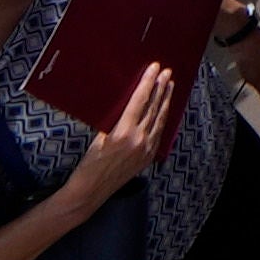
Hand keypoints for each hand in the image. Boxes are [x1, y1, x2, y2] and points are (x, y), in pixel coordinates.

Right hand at [81, 59, 186, 183]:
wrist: (91, 191)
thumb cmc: (89, 163)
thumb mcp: (98, 137)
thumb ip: (115, 120)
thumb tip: (127, 101)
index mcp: (124, 132)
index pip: (140, 100)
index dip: (148, 82)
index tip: (155, 67)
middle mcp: (139, 139)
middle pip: (153, 108)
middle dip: (161, 88)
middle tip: (167, 72)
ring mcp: (146, 149)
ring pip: (159, 120)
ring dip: (165, 101)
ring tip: (170, 86)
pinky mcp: (148, 157)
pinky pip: (158, 133)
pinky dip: (162, 118)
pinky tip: (164, 110)